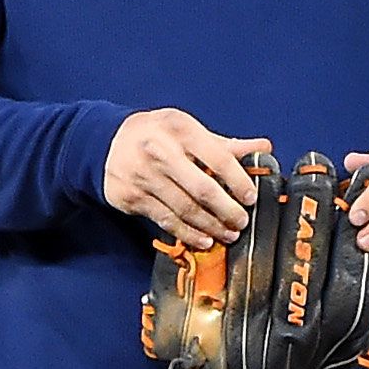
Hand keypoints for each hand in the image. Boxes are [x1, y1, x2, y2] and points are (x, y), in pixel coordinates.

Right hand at [105, 109, 267, 248]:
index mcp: (180, 130)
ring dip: (211, 226)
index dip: (239, 181)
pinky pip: (167, 220)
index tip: (250, 197)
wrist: (105, 142)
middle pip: (203, 189)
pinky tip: (204, 239)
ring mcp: (144, 176)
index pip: (219, 158)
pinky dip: (188, 233)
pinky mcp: (133, 197)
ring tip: (228, 233)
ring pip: (185, 209)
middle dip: (228, 210)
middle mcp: (160, 152)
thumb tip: (262, 147)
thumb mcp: (186, 129)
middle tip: (242, 221)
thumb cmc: (155, 134)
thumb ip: (223, 143)